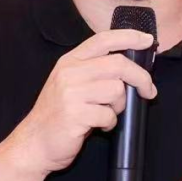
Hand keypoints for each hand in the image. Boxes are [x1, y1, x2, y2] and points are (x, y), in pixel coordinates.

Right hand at [7, 29, 156, 175]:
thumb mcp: (69, 83)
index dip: (129, 37)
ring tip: (107, 114)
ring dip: (120, 106)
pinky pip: (109, 115)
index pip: (103, 39)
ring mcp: (71, 94)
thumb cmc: (56, 115)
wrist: (33, 143)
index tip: (148, 41)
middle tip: (148, 90)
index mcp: (69, 62)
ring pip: (117, 90)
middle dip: (141, 78)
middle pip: (118, 64)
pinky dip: (110, 123)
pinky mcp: (75, 115)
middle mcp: (69, 73)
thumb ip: (93, 70)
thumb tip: (130, 65)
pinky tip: (99, 126)